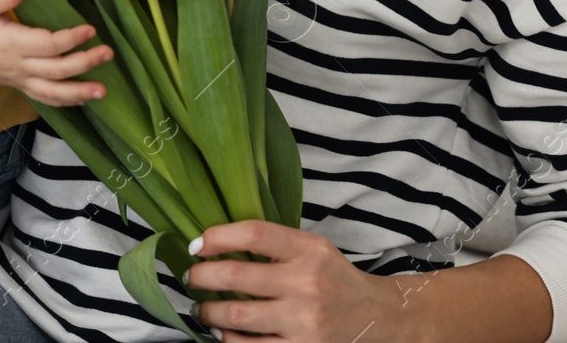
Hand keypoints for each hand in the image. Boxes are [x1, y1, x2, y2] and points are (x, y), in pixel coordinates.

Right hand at [0, 0, 113, 106]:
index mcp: (9, 42)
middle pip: (56, 70)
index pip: (46, 45)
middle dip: (84, 64)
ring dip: (79, 93)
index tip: (90, 30)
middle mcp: (16, 65)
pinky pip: (44, 98)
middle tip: (108, 54)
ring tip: (103, 92)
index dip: (70, 39)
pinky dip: (65, 101)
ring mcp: (18, 79)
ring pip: (52, 92)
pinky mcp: (18, 85)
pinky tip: (84, 99)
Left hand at [184, 221, 417, 342]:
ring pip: (237, 316)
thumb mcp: (313, 248)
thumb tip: (217, 243)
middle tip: (191, 278)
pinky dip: (228, 339)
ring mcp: (303, 320)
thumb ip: (275, 244)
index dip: (217, 237)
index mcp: (308, 249)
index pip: (254, 234)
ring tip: (201, 309)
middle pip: (236, 276)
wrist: (374, 316)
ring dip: (208, 312)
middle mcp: (305, 283)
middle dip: (202, 277)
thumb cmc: (333, 277)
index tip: (197, 245)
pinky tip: (221, 332)